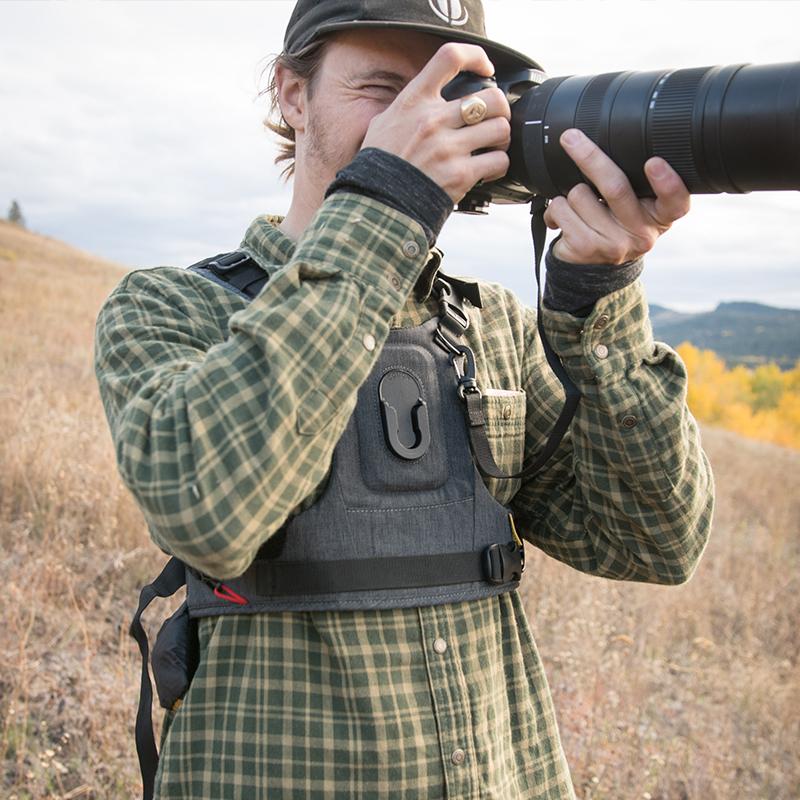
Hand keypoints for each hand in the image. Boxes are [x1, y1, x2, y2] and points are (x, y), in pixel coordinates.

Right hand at [361, 43, 511, 202]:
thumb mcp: (383, 123)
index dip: (476, 56)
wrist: (377, 204)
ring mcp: (448, 148)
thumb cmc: (379, 166)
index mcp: (414, 101)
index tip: (486, 69)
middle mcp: (433, 120)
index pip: (450, 57)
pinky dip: (498, 166)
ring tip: (491, 147)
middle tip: (494, 120)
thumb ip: (408, 108)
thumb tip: (423, 100)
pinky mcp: (460, 175)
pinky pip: (498, 162)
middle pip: (492, 97)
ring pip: (501, 129)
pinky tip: (487, 170)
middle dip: (500, 109)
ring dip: (501, 139)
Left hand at [544, 128, 690, 264]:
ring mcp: (613, 243)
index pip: (675, 202)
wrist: (594, 270)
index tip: (654, 162)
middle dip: (590, 157)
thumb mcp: (637, 210)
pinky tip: (565, 219)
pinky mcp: (585, 248)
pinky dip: (555, 208)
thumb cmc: (617, 227)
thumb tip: (610, 143)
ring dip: (572, 193)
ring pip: (580, 195)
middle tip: (571, 138)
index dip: (667, 182)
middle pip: (616, 187)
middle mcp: (641, 233)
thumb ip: (637, 185)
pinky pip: (561, 210)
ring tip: (579, 207)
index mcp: (660, 218)